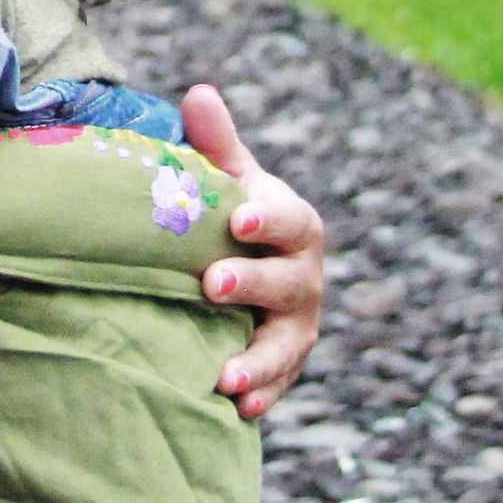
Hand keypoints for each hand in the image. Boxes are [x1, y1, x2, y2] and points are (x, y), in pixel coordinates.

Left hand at [183, 84, 324, 419]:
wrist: (243, 264)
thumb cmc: (230, 212)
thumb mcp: (226, 177)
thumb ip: (215, 144)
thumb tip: (199, 93)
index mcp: (292, 223)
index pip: (288, 219)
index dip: (267, 218)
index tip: (238, 218)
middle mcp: (304, 276)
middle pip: (287, 283)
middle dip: (253, 285)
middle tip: (211, 286)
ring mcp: (297, 324)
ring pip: (287, 343)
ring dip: (258, 360)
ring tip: (224, 377)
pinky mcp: (284, 362)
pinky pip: (278, 382)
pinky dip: (262, 395)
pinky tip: (238, 409)